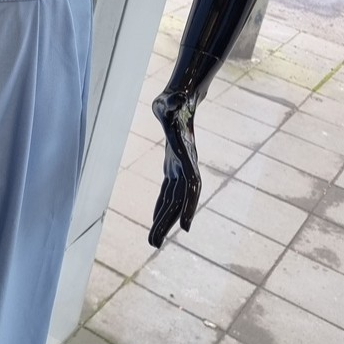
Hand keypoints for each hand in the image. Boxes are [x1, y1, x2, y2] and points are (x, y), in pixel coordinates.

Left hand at [148, 90, 201, 247]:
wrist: (181, 100)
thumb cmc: (174, 100)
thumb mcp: (169, 100)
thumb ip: (171, 102)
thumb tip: (172, 99)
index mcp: (186, 156)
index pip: (191, 186)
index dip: (189, 206)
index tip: (185, 227)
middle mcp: (186, 166)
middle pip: (178, 201)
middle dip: (167, 223)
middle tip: (153, 244)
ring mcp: (180, 168)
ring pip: (172, 200)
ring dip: (163, 220)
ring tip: (152, 241)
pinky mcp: (173, 167)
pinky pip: (167, 193)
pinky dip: (160, 207)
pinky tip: (155, 221)